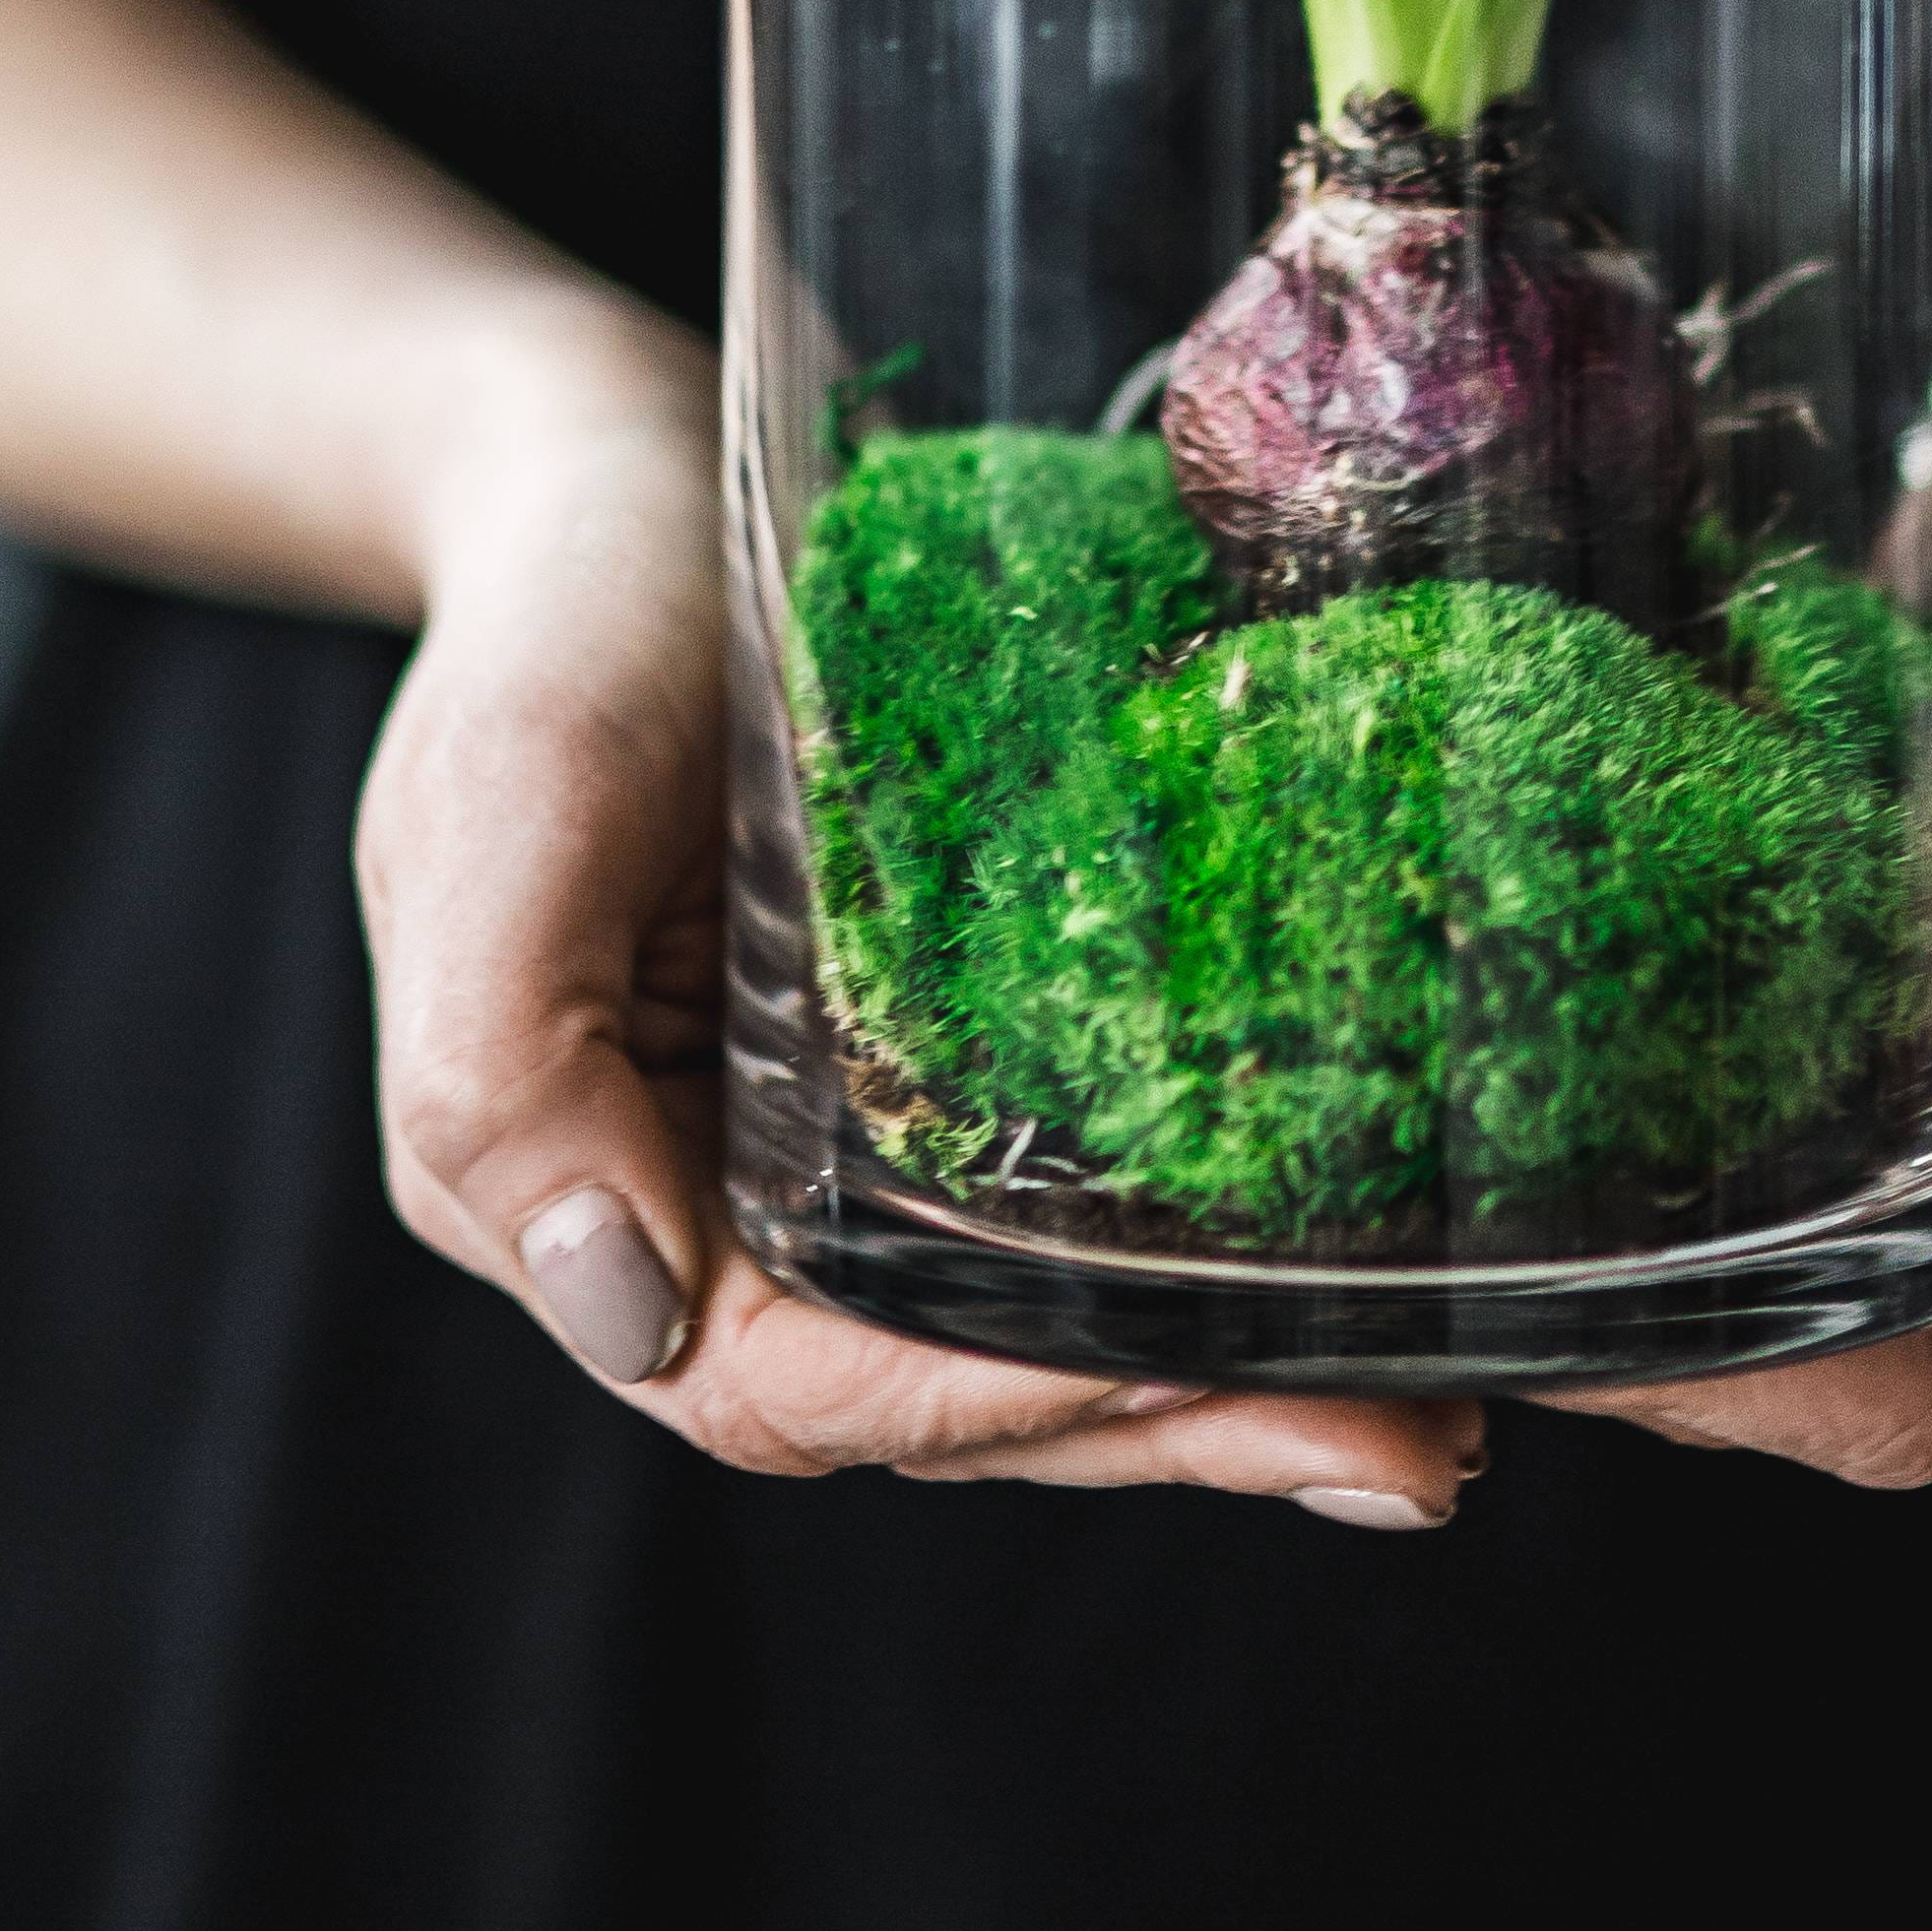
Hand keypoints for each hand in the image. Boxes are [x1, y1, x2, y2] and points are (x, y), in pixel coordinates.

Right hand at [354, 321, 1476, 1525]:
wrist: (610, 476)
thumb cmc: (551, 626)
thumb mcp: (502, 810)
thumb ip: (502, 1071)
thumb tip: (622, 1318)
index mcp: (591, 1197)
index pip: (799, 1383)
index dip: (996, 1398)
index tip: (1192, 1374)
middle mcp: (720, 1210)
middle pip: (950, 1390)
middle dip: (1176, 1428)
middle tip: (1411, 1454)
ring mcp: (840, 1143)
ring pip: (1025, 1327)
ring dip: (1221, 1387)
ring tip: (1429, 1421)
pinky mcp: (940, 1055)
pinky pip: (1059, 1203)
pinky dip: (1193, 1258)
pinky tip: (1346, 1278)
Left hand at [1558, 445, 1931, 1488]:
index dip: (1792, 1393)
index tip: (1599, 1345)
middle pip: (1873, 1403)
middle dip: (1684, 1379)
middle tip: (1478, 1309)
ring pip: (1818, 1338)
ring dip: (1658, 1327)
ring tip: (1478, 1264)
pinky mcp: (1924, 1114)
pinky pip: (1792, 1226)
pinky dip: (1676, 1231)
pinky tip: (1542, 1186)